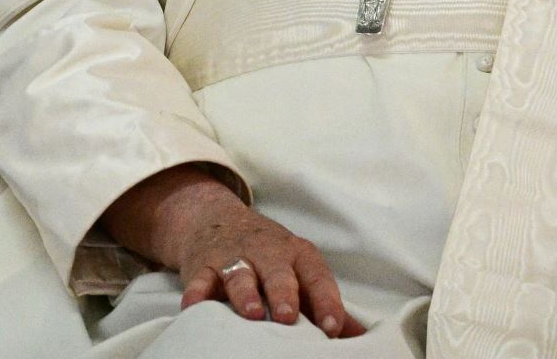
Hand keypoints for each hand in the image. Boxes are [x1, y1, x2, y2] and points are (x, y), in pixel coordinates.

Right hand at [106, 167, 365, 338]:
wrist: (216, 220)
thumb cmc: (270, 256)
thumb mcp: (300, 270)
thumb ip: (325, 304)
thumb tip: (362, 337)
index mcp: (297, 255)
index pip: (317, 276)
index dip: (326, 300)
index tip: (333, 327)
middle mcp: (267, 252)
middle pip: (278, 272)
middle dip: (284, 294)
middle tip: (289, 317)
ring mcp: (234, 257)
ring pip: (240, 273)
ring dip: (246, 294)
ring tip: (253, 314)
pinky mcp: (203, 265)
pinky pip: (199, 279)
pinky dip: (196, 293)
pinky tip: (194, 308)